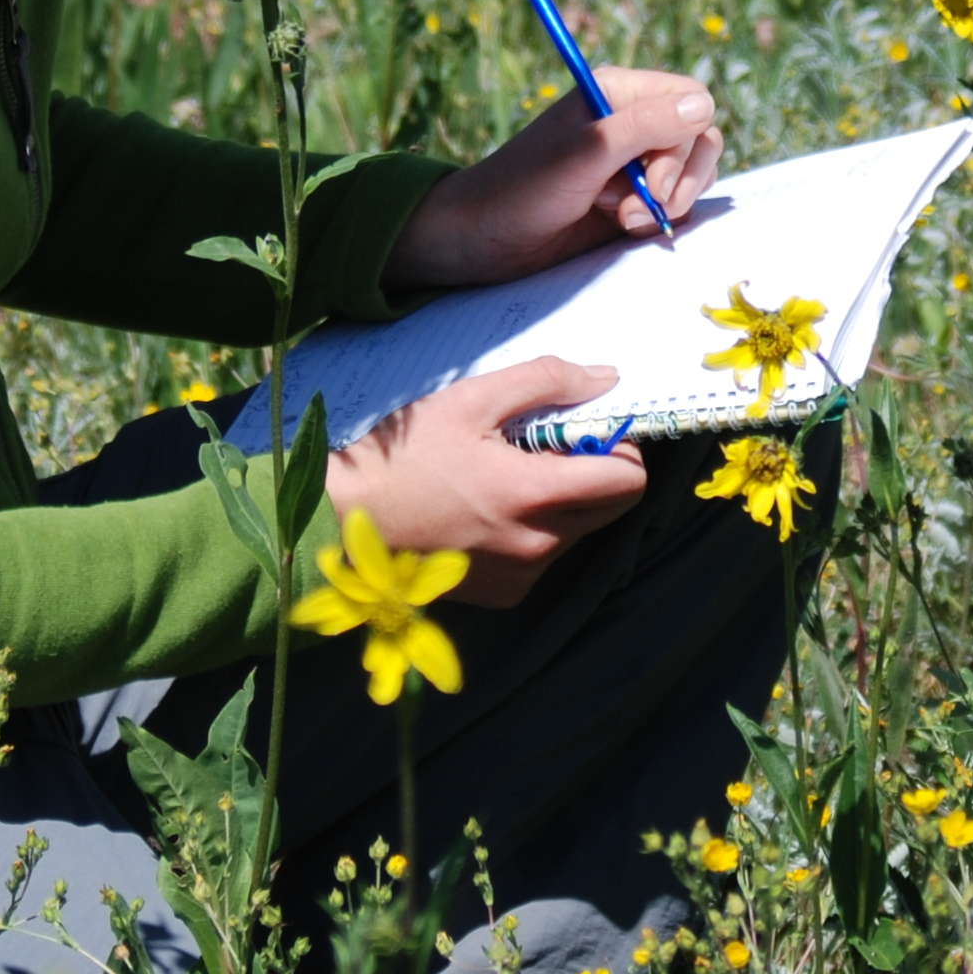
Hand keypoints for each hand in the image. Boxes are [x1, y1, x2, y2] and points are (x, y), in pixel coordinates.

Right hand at [323, 358, 649, 608]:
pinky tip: (487, 510)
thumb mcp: (471, 400)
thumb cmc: (404, 455)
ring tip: (506, 476)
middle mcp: (539, 544)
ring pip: (577, 531)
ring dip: (562, 501)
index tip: (584, 429)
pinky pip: (544, 557)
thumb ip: (546, 382)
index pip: (629, 480)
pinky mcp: (505, 595)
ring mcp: (522, 576)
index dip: (619, 446)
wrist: (343, 521)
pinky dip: (533, 531)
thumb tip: (607, 378)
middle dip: (594, 472)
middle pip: (610, 507)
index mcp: (536, 495)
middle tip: (546, 447)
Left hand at [384, 70, 719, 293]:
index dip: (685, 141)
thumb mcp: (585, 154)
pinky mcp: (636, 198)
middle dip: (677, 180)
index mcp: (620, 94)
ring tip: (622, 219)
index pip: (691, 99)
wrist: (485, 239)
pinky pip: (676, 203)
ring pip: (692, 174)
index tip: (651, 179)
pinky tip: (623, 227)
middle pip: (700, 140)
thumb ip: (644, 128)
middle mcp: (633, 124)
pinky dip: (659, 219)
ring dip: (668, 203)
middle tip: (635, 207)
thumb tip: (704, 104)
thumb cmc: (524, 187)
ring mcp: (636, 163)